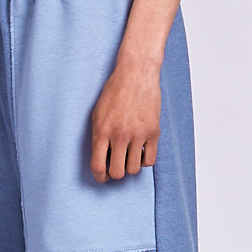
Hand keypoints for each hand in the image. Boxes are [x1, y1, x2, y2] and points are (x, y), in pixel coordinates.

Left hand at [90, 58, 161, 180]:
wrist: (136, 74)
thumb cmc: (114, 92)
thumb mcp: (97, 114)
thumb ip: (97, 137)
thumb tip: (101, 160)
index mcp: (101, 131)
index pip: (98, 166)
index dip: (100, 177)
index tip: (103, 177)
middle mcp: (119, 136)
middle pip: (117, 173)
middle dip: (115, 173)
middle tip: (116, 167)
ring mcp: (138, 135)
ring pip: (133, 169)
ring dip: (130, 166)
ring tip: (128, 156)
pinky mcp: (153, 132)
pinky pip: (150, 161)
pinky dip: (144, 161)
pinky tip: (140, 152)